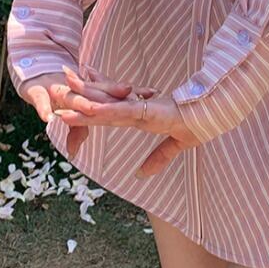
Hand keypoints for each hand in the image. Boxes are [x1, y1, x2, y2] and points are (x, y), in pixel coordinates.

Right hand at [19, 67, 134, 156]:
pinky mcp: (36, 92)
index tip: (150, 93)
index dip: (130, 93)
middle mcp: (73, 90)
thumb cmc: (54, 96)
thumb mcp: (69, 114)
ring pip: (71, 96)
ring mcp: (55, 91)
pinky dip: (44, 108)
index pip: (111, 93)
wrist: (29, 75)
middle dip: (112, 91)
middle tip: (128, 91)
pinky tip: (49, 117)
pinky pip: (41, 100)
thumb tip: (76, 153)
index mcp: (84, 93)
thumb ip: (77, 131)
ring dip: (81, 102)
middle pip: (95, 91)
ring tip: (93, 108)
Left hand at [54, 65, 202, 177]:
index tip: (68, 105)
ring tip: (60, 92)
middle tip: (53, 91)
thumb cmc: (198, 121)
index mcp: (139, 116)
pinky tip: (87, 109)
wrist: (214, 112)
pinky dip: (104, 110)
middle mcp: (135, 110)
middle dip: (76, 98)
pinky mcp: (146, 111)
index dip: (87, 108)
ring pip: (104, 106)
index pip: (107, 111)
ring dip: (81, 100)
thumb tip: (140, 176)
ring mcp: (139, 109)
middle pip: (100, 104)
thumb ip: (158, 158)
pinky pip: (120, 111)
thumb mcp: (176, 144)